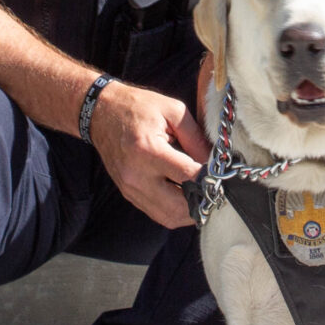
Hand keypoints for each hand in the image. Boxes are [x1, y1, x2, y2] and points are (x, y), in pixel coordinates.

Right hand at [90, 79, 207, 227]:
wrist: (101, 113)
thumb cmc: (137, 107)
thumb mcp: (173, 111)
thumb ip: (196, 138)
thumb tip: (216, 163)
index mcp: (148, 150)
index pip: (188, 177)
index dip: (211, 180)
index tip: (224, 176)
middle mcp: (136, 175)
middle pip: (179, 206)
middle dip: (203, 201)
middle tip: (217, 190)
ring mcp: (130, 188)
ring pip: (169, 217)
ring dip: (190, 211)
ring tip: (203, 195)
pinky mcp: (129, 194)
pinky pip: (157, 214)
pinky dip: (175, 211)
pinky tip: (186, 196)